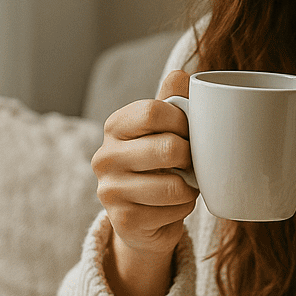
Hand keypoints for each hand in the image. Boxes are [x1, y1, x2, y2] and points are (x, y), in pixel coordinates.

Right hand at [92, 70, 197, 295]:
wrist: (144, 218)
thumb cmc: (159, 165)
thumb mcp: (164, 131)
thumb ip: (172, 101)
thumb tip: (180, 74)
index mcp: (115, 126)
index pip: (152, 111)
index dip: (182, 121)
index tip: (190, 131)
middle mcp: (104, 157)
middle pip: (167, 148)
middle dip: (191, 157)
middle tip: (191, 162)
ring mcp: (110, 191)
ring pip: (173, 185)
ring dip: (190, 187)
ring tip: (184, 184)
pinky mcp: (123, 221)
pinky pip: (172, 211)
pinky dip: (184, 208)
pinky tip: (174, 206)